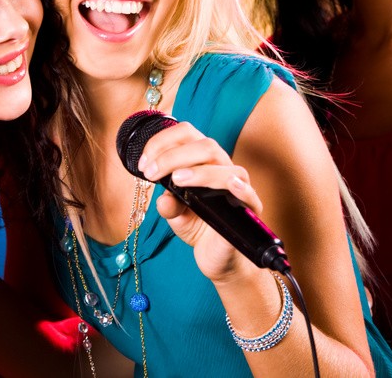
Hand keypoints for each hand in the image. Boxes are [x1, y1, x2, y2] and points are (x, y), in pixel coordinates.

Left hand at [136, 121, 262, 282]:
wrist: (217, 257)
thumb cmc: (198, 226)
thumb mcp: (175, 215)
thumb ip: (168, 204)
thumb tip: (163, 199)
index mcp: (201, 161)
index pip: (185, 134)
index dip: (162, 142)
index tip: (142, 163)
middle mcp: (220, 168)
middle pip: (204, 145)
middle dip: (172, 155)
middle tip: (150, 172)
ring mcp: (237, 186)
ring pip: (224, 165)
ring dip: (198, 170)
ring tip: (176, 180)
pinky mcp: (248, 208)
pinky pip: (249, 192)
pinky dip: (239, 186)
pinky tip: (227, 185)